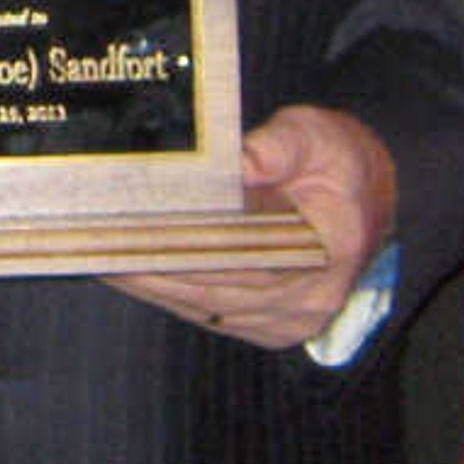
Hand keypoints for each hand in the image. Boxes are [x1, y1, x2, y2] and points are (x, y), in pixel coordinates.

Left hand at [103, 104, 395, 350]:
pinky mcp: (269, 327)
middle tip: (97, 243)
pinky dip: (168, 293)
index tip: (139, 232)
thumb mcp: (316, 135)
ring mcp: (288, 320)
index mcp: (328, 250)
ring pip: (204, 304)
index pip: (245, 256)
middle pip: (215, 286)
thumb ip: (279, 145)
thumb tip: (238, 163)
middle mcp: (308, 299)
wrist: (365, 195)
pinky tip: (129, 273)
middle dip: (153, 264)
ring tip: (98, 256)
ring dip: (150, 283)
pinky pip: (208, 313)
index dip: (188, 246)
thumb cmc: (337, 162)